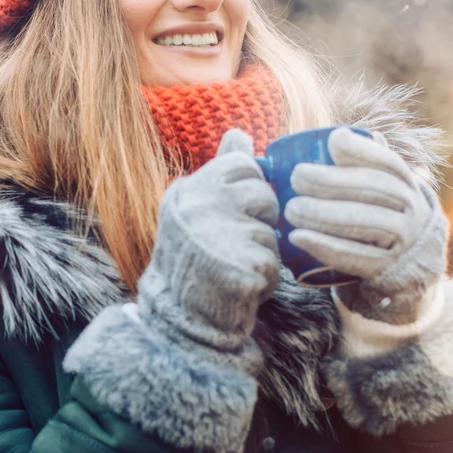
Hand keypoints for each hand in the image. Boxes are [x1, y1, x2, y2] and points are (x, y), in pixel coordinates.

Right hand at [140, 129, 280, 354]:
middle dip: (261, 222)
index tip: (235, 213)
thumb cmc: (195, 258)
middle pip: (264, 196)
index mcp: (190, 189)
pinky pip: (274, 264)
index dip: (250, 190)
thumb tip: (240, 133)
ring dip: (263, 253)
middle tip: (234, 244)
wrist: (179, 319)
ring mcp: (219, 237)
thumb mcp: (199, 208)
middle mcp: (201, 207)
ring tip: (234, 266)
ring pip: (271, 232)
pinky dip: (265, 279)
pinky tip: (241, 287)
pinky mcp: (240, 268)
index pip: (244, 166)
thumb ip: (222, 170)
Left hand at [285, 127, 447, 323]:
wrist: (411, 258)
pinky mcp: (386, 267)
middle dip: (332, 181)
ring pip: (365, 222)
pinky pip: (356, 257)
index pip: (386, 161)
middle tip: (297, 177)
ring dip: (323, 214)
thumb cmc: (383, 210)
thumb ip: (366, 161)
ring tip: (291, 209)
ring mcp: (402, 238)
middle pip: (373, 189)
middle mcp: (409, 207)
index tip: (332, 142)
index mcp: (405, 181)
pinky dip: (324, 246)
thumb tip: (339, 135)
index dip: (361, 149)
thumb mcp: (384, 185)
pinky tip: (297, 237)